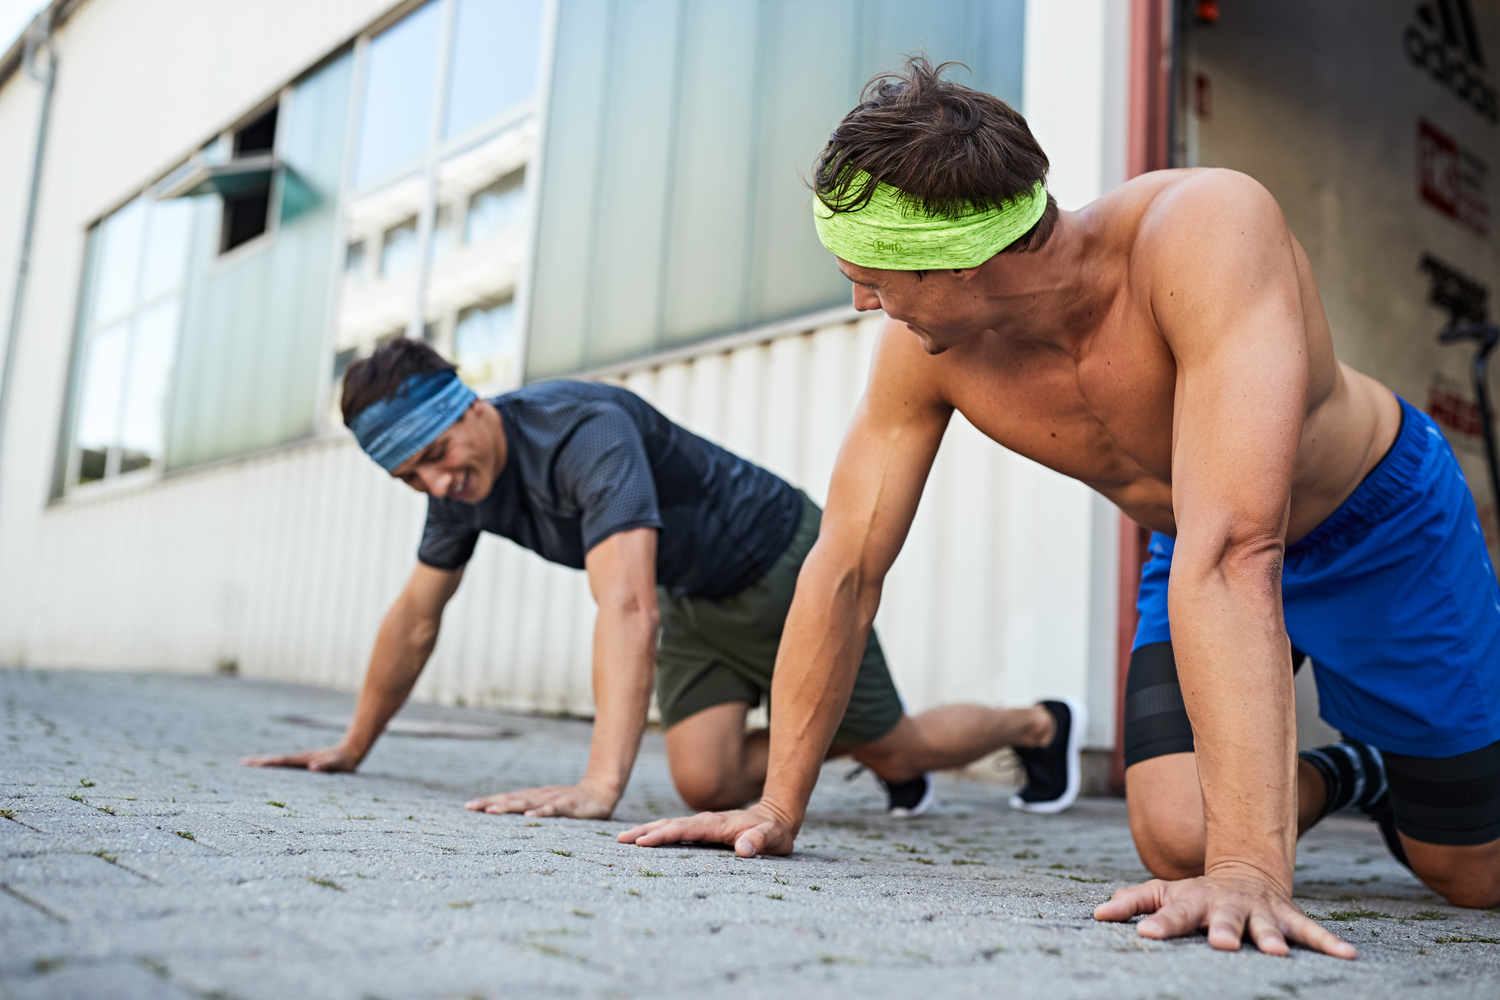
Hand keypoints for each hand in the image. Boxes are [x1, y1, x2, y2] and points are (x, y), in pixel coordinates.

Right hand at [239, 745, 360, 771]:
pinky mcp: (302, 762)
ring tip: (247, 763)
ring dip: (263, 761)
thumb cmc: (343, 761)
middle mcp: (300, 758)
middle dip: (259, 760)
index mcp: (304, 759)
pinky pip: (284, 763)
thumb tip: (311, 767)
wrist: (350, 751)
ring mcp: (300, 759)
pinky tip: (265, 767)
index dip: (269, 762)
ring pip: (278, 760)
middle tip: (241, 762)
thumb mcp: (337, 764)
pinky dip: (272, 764)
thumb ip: (326, 765)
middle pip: (276, 759)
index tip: (255, 764)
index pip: (283, 761)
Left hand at [465, 781, 616, 818]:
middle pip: (510, 799)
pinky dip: (539, 812)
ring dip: (508, 806)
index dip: (488, 801)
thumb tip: (510, 817)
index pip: (506, 798)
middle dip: (490, 803)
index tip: (468, 807)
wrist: (600, 792)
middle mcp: (539, 796)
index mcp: (533, 797)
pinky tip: (528, 816)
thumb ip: (531, 809)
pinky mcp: (567, 805)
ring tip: (491, 811)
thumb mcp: (548, 805)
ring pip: (526, 802)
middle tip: (470, 807)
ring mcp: (552, 799)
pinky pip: (552, 810)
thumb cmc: (571, 802)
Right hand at [616, 803, 795, 856]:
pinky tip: (643, 839)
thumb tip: (743, 849)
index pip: (686, 829)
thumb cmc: (774, 831)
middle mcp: (706, 821)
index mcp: (718, 824)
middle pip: (670, 824)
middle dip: (645, 831)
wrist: (776, 817)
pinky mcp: (701, 829)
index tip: (643, 842)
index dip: (664, 836)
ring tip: (623, 838)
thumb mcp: (773, 837)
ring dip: (647, 830)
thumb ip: (760, 840)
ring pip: (669, 825)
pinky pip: (675, 830)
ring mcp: (702, 824)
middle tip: (621, 840)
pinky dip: (657, 832)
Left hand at [1093, 867, 1356, 958]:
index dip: (1159, 924)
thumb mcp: (1164, 893)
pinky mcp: (1289, 917)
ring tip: (1276, 953)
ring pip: (1267, 926)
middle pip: (1224, 919)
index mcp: (1194, 901)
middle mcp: (1228, 906)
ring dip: (1272, 938)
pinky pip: (1311, 931)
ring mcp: (1260, 911)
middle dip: (1224, 931)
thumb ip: (1134, 903)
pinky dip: (1329, 943)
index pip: (1172, 913)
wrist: (1244, 873)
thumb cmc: (1196, 895)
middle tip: (1221, 944)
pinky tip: (1349, 956)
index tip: (1145, 934)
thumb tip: (1097, 913)